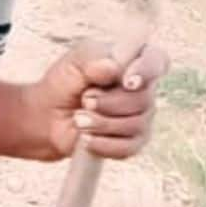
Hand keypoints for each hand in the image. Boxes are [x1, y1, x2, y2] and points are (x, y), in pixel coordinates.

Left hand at [36, 39, 168, 160]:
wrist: (48, 118)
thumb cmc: (64, 84)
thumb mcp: (72, 62)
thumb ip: (92, 58)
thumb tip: (113, 67)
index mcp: (133, 61)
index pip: (157, 60)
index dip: (147, 70)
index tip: (127, 81)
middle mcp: (143, 89)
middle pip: (144, 98)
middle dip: (109, 102)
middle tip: (85, 99)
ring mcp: (141, 117)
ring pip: (135, 124)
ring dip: (101, 123)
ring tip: (79, 119)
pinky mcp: (132, 142)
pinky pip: (128, 148)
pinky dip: (103, 144)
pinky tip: (86, 138)